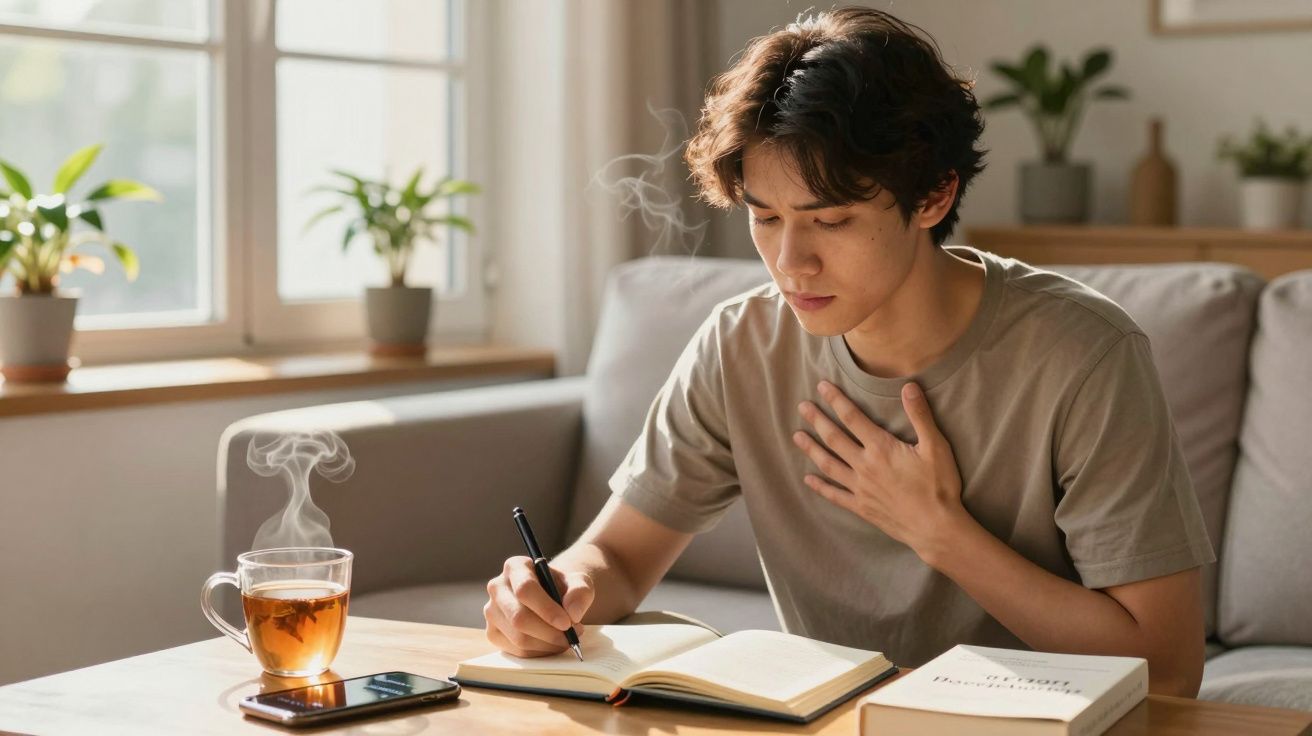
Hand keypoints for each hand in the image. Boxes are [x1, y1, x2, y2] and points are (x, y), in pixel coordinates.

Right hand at [484, 556, 593, 656]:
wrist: (552, 599)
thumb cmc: (563, 589)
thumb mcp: (579, 583)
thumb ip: (580, 592)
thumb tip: (572, 613)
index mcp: (515, 567)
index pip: (525, 589)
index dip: (547, 609)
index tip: (567, 623)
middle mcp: (497, 587)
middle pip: (519, 617)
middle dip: (549, 632)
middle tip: (572, 635)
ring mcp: (491, 611)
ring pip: (518, 638)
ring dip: (548, 644)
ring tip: (567, 638)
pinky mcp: (493, 633)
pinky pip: (516, 651)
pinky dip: (540, 652)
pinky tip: (552, 644)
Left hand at [792, 380, 968, 557]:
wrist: (936, 528)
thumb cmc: (939, 486)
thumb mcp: (936, 446)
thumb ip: (920, 415)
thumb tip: (909, 386)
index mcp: (881, 448)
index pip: (852, 417)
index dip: (836, 400)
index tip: (822, 386)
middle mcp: (864, 466)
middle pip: (834, 438)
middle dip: (817, 420)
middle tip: (802, 407)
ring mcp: (860, 488)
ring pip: (828, 464)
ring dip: (812, 449)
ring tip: (796, 436)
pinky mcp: (861, 507)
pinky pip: (835, 495)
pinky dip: (820, 487)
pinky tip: (808, 479)